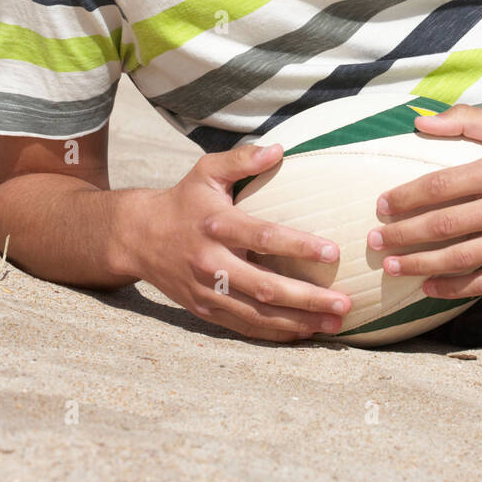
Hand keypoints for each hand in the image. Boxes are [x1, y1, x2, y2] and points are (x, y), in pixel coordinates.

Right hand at [125, 144, 352, 341]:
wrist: (138, 237)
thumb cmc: (183, 200)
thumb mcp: (206, 171)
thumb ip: (242, 159)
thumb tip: (279, 149)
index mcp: (217, 224)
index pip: (263, 237)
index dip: (299, 246)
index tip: (333, 253)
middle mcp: (211, 262)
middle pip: (265, 286)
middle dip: (307, 298)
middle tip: (344, 303)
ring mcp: (206, 290)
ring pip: (257, 313)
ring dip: (298, 322)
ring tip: (335, 323)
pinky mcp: (203, 310)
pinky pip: (244, 326)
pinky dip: (275, 332)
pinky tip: (304, 332)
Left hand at [366, 104, 481, 299]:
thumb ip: (464, 120)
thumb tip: (419, 121)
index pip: (442, 185)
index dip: (407, 197)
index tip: (382, 205)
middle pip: (445, 225)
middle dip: (404, 234)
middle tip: (375, 239)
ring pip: (461, 257)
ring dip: (420, 264)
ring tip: (390, 265)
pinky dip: (453, 288)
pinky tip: (426, 287)